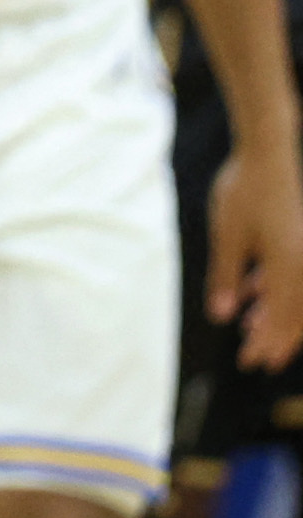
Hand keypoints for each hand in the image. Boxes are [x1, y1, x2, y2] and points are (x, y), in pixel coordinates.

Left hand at [210, 147, 302, 370]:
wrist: (266, 154)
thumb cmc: (243, 192)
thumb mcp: (227, 237)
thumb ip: (226, 277)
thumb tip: (221, 315)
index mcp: (291, 266)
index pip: (280, 318)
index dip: (266, 343)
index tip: (250, 363)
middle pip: (296, 313)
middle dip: (275, 338)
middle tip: (255, 360)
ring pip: (296, 296)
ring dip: (274, 314)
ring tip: (249, 328)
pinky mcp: (298, 240)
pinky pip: (291, 275)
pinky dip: (273, 288)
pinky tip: (252, 293)